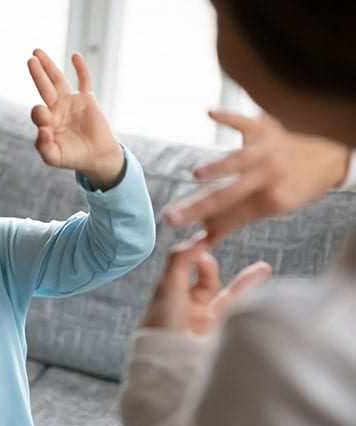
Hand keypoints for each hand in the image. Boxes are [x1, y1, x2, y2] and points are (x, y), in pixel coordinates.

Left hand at [28, 49, 122, 190]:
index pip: (38, 111)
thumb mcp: (53, 157)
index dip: (40, 115)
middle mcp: (56, 109)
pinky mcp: (87, 99)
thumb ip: (43, 146)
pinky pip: (84, 80)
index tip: (46, 127)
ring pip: (58, 80)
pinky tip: (75, 56)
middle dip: (37, 74)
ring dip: (48, 66)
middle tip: (30, 60)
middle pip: (44, 87)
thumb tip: (42, 128)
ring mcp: (71, 102)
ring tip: (37, 52)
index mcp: (46, 121)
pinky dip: (81, 68)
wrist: (96, 157)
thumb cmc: (73, 158)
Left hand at [142, 233, 271, 334]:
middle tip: (244, 259)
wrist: (170, 363)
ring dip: (246, 284)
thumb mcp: (168, 286)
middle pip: (211, 285)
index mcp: (173, 298)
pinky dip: (249, 302)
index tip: (211, 239)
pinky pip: (237, 315)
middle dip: (225, 272)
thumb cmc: (163, 325)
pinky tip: (261, 293)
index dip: (200, 258)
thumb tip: (197, 239)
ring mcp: (207, 326)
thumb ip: (181, 259)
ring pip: (229, 299)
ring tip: (264, 269)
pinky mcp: (222, 338)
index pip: (190, 273)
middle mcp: (190, 312)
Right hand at [163, 111, 350, 243]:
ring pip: (239, 160)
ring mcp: (268, 150)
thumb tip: (206, 236)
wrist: (330, 157)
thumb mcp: (273, 207)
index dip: (206, 221)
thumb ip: (237, 219)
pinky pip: (245, 122)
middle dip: (197, 207)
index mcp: (273, 200)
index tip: (178, 226)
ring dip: (218, 167)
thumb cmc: (296, 185)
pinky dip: (228, 117)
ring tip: (197, 175)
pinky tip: (209, 113)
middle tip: (171, 217)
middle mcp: (271, 176)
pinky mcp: (265, 128)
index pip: (232, 214)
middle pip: (227, 195)